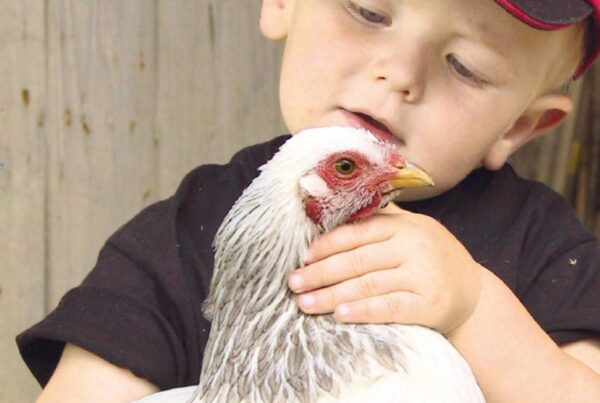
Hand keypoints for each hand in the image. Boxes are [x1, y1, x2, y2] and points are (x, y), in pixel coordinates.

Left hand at [288, 204, 482, 334]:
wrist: (474, 293)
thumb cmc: (432, 258)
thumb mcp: (412, 230)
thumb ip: (380, 219)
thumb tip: (334, 202)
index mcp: (403, 226)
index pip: (357, 233)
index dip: (326, 245)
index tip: (302, 257)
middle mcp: (414, 246)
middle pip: (358, 260)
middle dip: (321, 273)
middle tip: (293, 283)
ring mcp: (424, 275)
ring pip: (369, 284)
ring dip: (333, 295)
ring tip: (305, 304)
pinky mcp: (431, 304)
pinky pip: (391, 308)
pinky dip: (364, 312)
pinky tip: (340, 316)